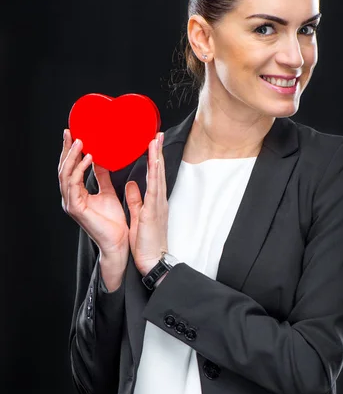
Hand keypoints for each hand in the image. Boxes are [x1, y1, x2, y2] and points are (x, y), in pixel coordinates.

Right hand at [58, 130, 129, 261]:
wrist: (118, 241)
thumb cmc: (113, 221)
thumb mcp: (108, 192)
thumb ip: (102, 177)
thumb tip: (101, 160)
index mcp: (76, 194)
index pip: (69, 168)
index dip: (69, 151)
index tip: (73, 134)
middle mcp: (69, 198)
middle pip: (63, 169)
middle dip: (66, 149)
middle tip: (70, 132)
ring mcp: (70, 203)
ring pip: (65, 174)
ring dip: (72, 156)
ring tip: (80, 141)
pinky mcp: (76, 208)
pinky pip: (74, 185)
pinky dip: (80, 169)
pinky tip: (88, 158)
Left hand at [125, 132, 167, 275]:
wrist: (153, 260)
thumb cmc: (146, 242)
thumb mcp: (139, 216)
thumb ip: (136, 199)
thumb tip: (132, 184)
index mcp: (154, 201)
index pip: (154, 175)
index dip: (153, 158)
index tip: (152, 143)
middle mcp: (158, 199)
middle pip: (159, 171)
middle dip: (158, 152)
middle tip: (157, 134)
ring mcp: (158, 204)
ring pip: (158, 175)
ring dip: (157, 156)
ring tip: (155, 140)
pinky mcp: (154, 210)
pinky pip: (154, 188)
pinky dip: (155, 173)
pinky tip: (155, 161)